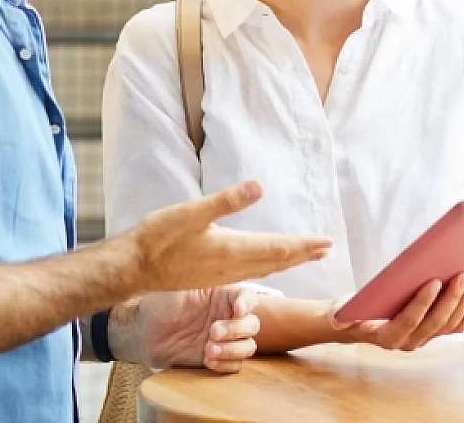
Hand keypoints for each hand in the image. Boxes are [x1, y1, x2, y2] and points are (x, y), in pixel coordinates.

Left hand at [121, 285, 262, 372]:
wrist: (142, 331)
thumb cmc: (159, 302)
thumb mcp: (177, 284)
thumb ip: (196, 275)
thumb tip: (208, 255)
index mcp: (221, 295)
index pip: (247, 297)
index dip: (247, 303)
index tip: (237, 310)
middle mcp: (226, 316)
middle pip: (252, 324)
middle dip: (236, 330)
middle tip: (212, 332)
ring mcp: (223, 339)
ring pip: (247, 347)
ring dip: (232, 350)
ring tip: (208, 350)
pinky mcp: (216, 358)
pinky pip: (235, 366)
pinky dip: (226, 364)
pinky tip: (208, 360)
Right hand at [126, 181, 331, 294]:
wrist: (136, 267)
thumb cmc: (159, 237)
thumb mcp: (191, 212)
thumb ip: (226, 201)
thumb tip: (258, 187)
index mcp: (232, 249)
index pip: (278, 248)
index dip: (303, 245)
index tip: (327, 242)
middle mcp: (234, 266)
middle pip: (277, 261)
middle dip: (303, 254)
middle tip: (327, 248)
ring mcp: (224, 274)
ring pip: (266, 268)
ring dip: (288, 261)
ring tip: (306, 254)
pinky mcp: (215, 276)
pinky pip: (253, 273)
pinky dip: (270, 266)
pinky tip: (269, 263)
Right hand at [332, 274, 463, 351]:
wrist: (357, 324)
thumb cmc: (352, 310)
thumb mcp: (343, 310)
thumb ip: (342, 315)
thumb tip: (337, 319)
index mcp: (388, 337)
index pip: (410, 320)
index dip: (423, 303)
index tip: (434, 281)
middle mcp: (409, 343)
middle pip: (435, 322)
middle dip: (452, 299)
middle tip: (462, 276)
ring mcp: (423, 339)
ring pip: (449, 325)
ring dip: (463, 304)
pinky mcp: (432, 334)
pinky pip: (455, 328)